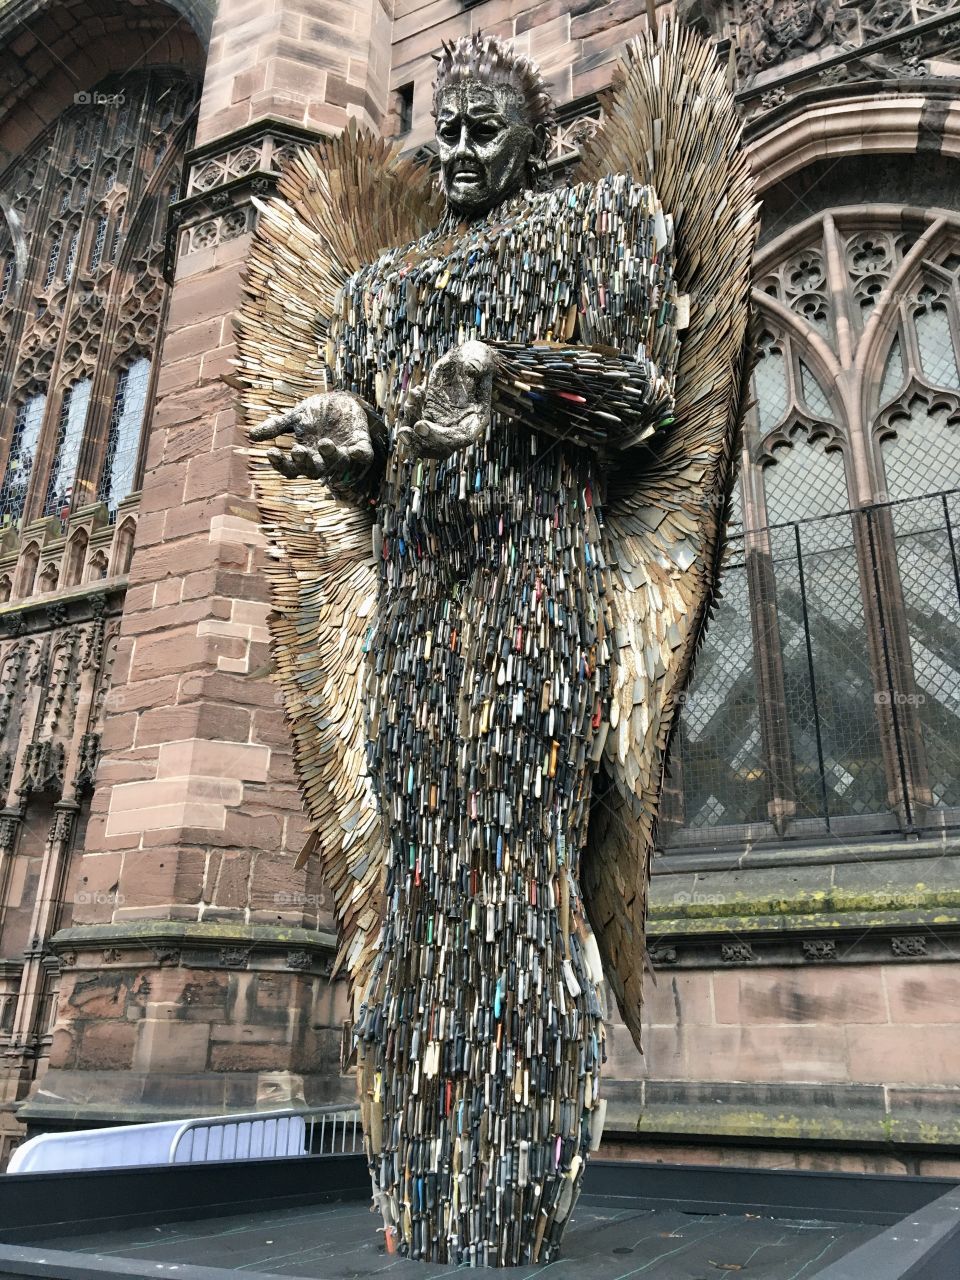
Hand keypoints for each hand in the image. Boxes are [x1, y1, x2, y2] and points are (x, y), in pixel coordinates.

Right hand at [249, 391, 376, 485]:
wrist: (342, 400)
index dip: (281, 464)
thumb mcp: (296, 416)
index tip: (271, 451)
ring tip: (324, 442)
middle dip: (306, 462)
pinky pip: (362, 458)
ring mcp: (343, 456)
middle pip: (313, 471)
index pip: (291, 469)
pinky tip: (353, 451)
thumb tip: (252, 435)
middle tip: (298, 449)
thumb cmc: (318, 412)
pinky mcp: (361, 448)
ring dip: (330, 457)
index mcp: (307, 457)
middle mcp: (324, 461)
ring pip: (336, 466)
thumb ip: (277, 426)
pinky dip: (358, 457)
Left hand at [398, 341, 493, 460]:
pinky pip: (417, 423)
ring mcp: (443, 424)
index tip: (421, 426)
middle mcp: (459, 427)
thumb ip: (478, 362)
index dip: (441, 437)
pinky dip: (411, 413)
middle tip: (404, 431)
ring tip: (411, 402)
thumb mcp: (480, 356)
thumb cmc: (476, 359)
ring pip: (425, 441)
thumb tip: (472, 368)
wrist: (464, 361)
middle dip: (420, 442)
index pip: (461, 438)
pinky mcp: (430, 416)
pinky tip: (416, 392)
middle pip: (440, 448)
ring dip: (410, 433)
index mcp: (475, 419)